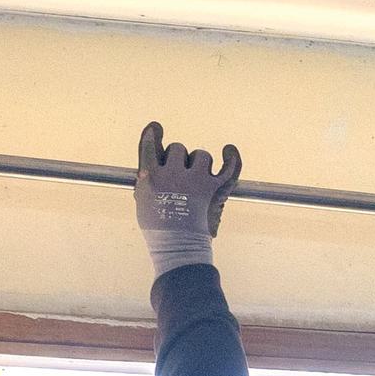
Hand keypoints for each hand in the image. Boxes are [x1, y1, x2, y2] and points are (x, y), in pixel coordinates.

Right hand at [134, 123, 239, 274]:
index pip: (150, 145)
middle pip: (178, 149)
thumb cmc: (158, 227)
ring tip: (198, 177)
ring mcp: (195, 179)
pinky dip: (231, 157)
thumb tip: (152, 161)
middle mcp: (172, 173)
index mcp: (150, 175)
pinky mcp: (215, 188)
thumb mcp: (143, 200)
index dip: (153, 134)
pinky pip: (229, 166)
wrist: (179, 246)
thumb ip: (147, 178)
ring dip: (200, 162)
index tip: (156, 129)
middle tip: (180, 176)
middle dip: (179, 158)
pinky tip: (229, 151)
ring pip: (201, 155)